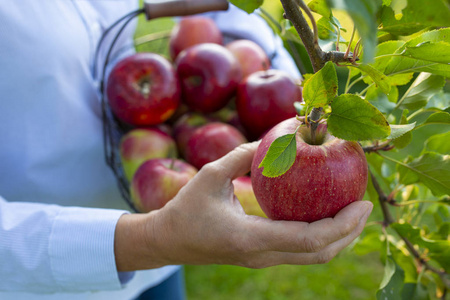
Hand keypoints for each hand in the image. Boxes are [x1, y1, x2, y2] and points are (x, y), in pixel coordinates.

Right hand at [114, 141, 372, 270]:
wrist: (169, 241)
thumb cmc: (186, 208)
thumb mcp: (210, 175)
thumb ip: (241, 156)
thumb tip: (273, 139)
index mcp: (251, 238)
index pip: (309, 239)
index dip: (342, 224)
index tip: (362, 204)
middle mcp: (262, 255)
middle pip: (320, 254)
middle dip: (349, 234)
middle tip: (365, 207)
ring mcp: (263, 260)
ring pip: (313, 257)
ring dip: (338, 238)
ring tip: (353, 213)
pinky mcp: (262, 257)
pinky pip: (300, 252)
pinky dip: (321, 237)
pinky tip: (325, 216)